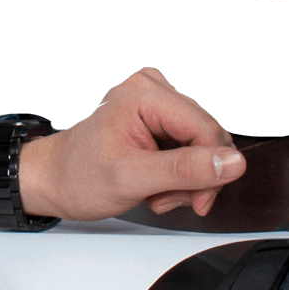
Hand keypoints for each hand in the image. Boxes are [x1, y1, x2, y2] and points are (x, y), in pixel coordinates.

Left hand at [18, 67, 244, 219]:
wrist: (54, 179)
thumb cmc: (78, 176)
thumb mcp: (131, 179)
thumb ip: (184, 170)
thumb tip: (234, 162)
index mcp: (143, 93)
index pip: (208, 130)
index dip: (211, 171)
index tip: (196, 201)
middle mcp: (152, 88)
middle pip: (209, 137)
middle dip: (194, 177)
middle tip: (165, 197)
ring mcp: (156, 101)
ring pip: (204, 146)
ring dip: (186, 180)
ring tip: (155, 192)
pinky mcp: (159, 117)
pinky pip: (191, 147)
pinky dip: (179, 174)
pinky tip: (156, 184)